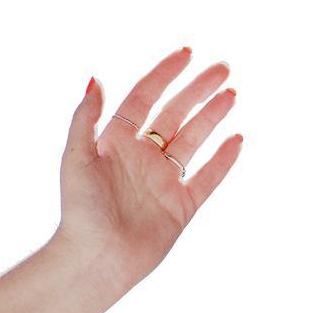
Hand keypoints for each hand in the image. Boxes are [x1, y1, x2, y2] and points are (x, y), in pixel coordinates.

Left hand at [53, 47, 241, 291]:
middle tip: (223, 68)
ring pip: (193, 140)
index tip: (187, 54)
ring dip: (212, 116)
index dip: (165, 74)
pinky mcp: (180, 207)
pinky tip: (237, 138)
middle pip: (175, 114)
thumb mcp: (75, 157)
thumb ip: (85, 118)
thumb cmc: (80, 209)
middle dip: (198, 90)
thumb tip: (96, 79)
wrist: (96, 258)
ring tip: (231, 93)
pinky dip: (223, 159)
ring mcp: (162, 181)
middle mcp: (141, 158)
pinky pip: (207, 178)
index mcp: (115, 142)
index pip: (144, 98)